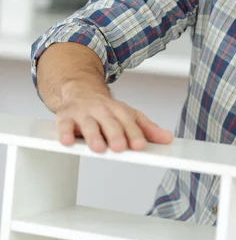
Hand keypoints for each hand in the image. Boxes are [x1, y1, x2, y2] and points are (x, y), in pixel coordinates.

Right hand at [55, 92, 172, 152]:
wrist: (81, 91)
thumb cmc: (107, 109)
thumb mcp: (129, 116)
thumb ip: (148, 129)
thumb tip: (167, 139)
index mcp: (120, 110)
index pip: (130, 122)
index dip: (135, 134)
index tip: (140, 146)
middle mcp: (102, 110)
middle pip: (110, 122)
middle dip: (115, 135)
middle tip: (120, 148)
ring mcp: (84, 113)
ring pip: (89, 124)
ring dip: (93, 135)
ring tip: (98, 148)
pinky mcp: (66, 117)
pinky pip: (64, 125)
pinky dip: (65, 133)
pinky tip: (68, 141)